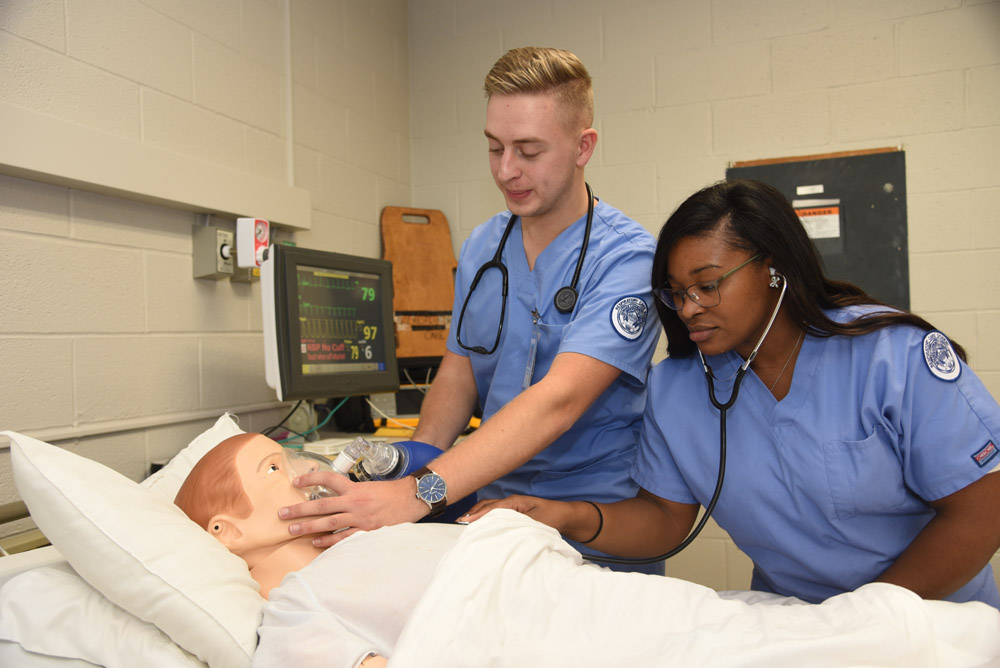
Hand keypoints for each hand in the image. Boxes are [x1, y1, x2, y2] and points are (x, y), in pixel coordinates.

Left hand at [278, 473, 426, 548]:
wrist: (413, 499)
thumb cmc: (393, 493)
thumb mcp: (370, 487)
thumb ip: (352, 492)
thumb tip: (335, 496)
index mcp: (354, 488)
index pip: (328, 479)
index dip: (310, 478)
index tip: (296, 481)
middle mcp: (354, 502)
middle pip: (321, 505)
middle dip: (300, 510)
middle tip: (282, 513)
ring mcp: (359, 518)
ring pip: (328, 523)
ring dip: (308, 527)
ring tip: (292, 529)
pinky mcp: (366, 531)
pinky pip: (343, 538)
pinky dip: (328, 541)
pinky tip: (316, 543)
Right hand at [459, 494, 569, 531]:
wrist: (565, 516)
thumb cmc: (553, 517)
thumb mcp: (538, 522)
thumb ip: (521, 525)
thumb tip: (504, 531)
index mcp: (515, 502)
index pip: (492, 507)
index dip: (478, 515)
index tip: (465, 522)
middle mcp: (510, 502)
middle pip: (486, 505)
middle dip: (472, 513)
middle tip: (458, 523)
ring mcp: (510, 506)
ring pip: (488, 508)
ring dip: (476, 514)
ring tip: (463, 524)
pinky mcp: (512, 512)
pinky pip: (493, 513)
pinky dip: (483, 517)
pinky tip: (477, 524)